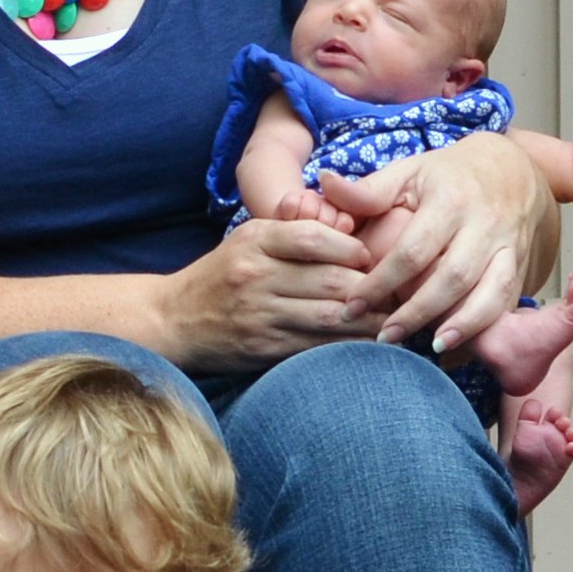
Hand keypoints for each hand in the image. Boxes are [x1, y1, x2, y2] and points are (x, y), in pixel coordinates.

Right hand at [157, 213, 386, 371]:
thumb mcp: (246, 239)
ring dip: (369, 319)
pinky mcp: (264, 348)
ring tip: (392, 317)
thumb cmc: (221, 275)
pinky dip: (348, 345)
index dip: (352, 248)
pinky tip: (368, 343)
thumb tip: (345, 223)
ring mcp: (260, 315)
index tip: (373, 257)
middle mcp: (257, 276)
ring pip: (331, 316)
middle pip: (330, 279)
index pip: (315, 237)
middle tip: (399, 289)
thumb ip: (290, 229)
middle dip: (371, 286)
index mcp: (255, 241)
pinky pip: (317, 345)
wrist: (173, 320)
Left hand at [355, 137, 543, 356]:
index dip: (381, 282)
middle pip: (453, 277)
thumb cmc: (447, 176)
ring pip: (490, 293)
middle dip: (417, 312)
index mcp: (450, 200)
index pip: (413, 249)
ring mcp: (508, 247)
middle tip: (384, 337)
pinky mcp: (521, 266)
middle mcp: (484, 224)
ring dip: (461, 326)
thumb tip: (325, 183)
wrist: (513, 171)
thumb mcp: (409, 172)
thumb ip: (368, 189)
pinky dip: (484, 327)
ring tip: (430, 348)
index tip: (351, 306)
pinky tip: (458, 346)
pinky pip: (508, 301)